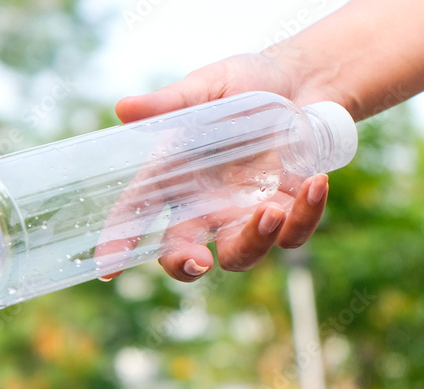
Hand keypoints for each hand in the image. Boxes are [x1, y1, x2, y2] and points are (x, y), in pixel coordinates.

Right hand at [114, 53, 334, 281]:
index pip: (137, 215)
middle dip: (185, 264)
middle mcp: (203, 206)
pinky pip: (293, 235)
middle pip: (182, 253)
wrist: (303, 83)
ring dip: (254, 240)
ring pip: (240, 255)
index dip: (119, 243)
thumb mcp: (207, 88)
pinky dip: (305, 214)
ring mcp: (243, 217)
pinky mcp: (285, 216)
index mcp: (174, 177)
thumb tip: (124, 108)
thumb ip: (170, 104)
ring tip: (272, 208)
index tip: (107, 269)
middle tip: (200, 261)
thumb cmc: (246, 84)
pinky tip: (316, 182)